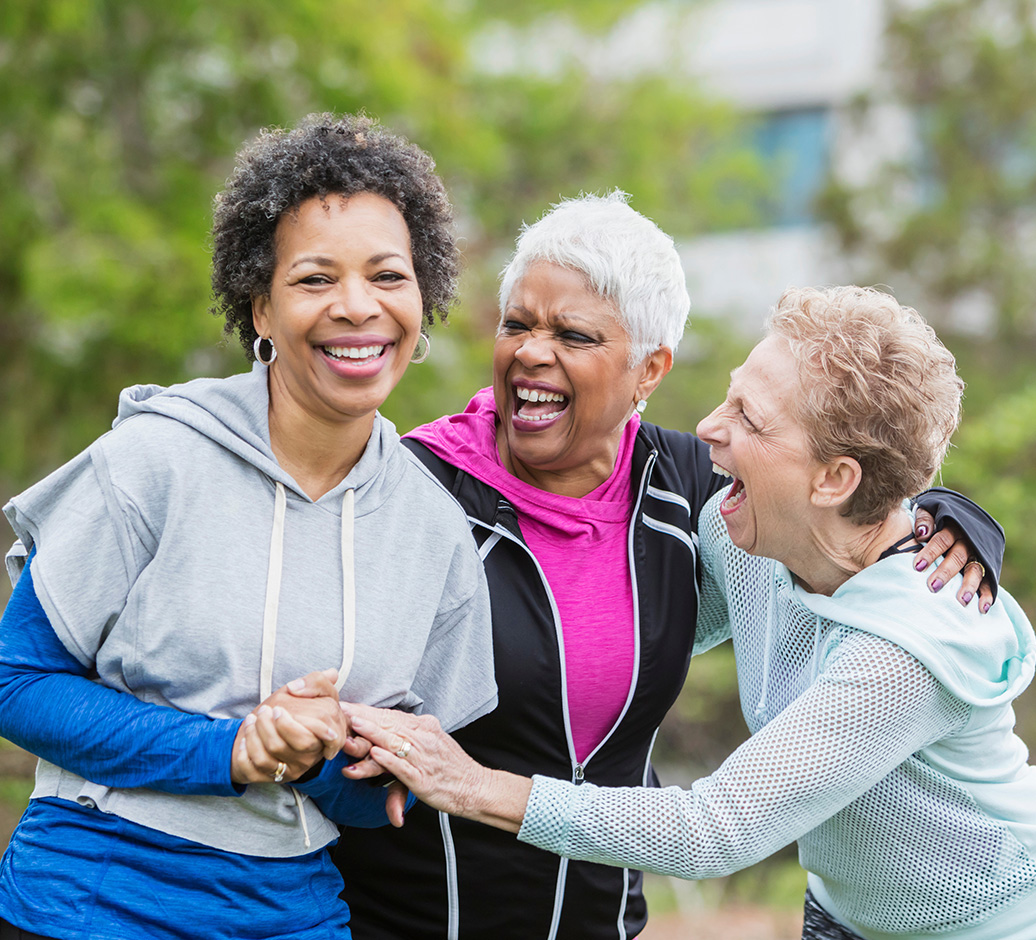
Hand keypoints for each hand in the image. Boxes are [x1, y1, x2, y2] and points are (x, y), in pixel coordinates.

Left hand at [230, 668, 346, 784]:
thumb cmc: (296, 708)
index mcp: (326, 735)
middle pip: (295, 745)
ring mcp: (294, 768)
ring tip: (251, 719)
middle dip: (272, 726)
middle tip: (263, 711)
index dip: (296, 725)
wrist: (275, 729)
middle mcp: (312, 756)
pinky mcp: (276, 778)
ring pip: (270, 757)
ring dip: (255, 735)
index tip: (278, 709)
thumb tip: (303, 685)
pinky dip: (245, 752)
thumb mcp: (313, 690)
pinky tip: (244, 738)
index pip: (322, 738)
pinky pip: (255, 769)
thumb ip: (317, 682)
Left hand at [341, 703, 531, 832]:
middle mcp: (425, 738)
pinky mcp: (424, 779)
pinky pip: (403, 766)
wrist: (476, 787)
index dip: (369, 710)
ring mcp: (424, 758)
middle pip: (390, 724)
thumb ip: (409, 740)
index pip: (392, 716)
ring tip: (354, 725)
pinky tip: (376, 753)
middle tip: (343, 709)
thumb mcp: (432, 745)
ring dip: (373, 733)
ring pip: (394, 741)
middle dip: (364, 717)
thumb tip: (386, 739)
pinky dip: (389, 759)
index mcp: (425, 727)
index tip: (348, 705)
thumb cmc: (452, 769)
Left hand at [913, 508, 993, 611]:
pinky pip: (989, 581)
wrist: (954, 519)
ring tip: (961, 601)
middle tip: (933, 587)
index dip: (930, 552)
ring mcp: (978, 555)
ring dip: (968, 586)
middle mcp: (968, 541)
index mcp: (953, 527)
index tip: (917, 566)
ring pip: (975, 570)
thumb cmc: (934, 520)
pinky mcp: (986, 567)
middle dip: (946, 572)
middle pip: (958, 557)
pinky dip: (987, 594)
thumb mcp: (929, 512)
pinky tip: (982, 607)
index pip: (942, 539)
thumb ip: (924, 519)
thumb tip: (921, 533)